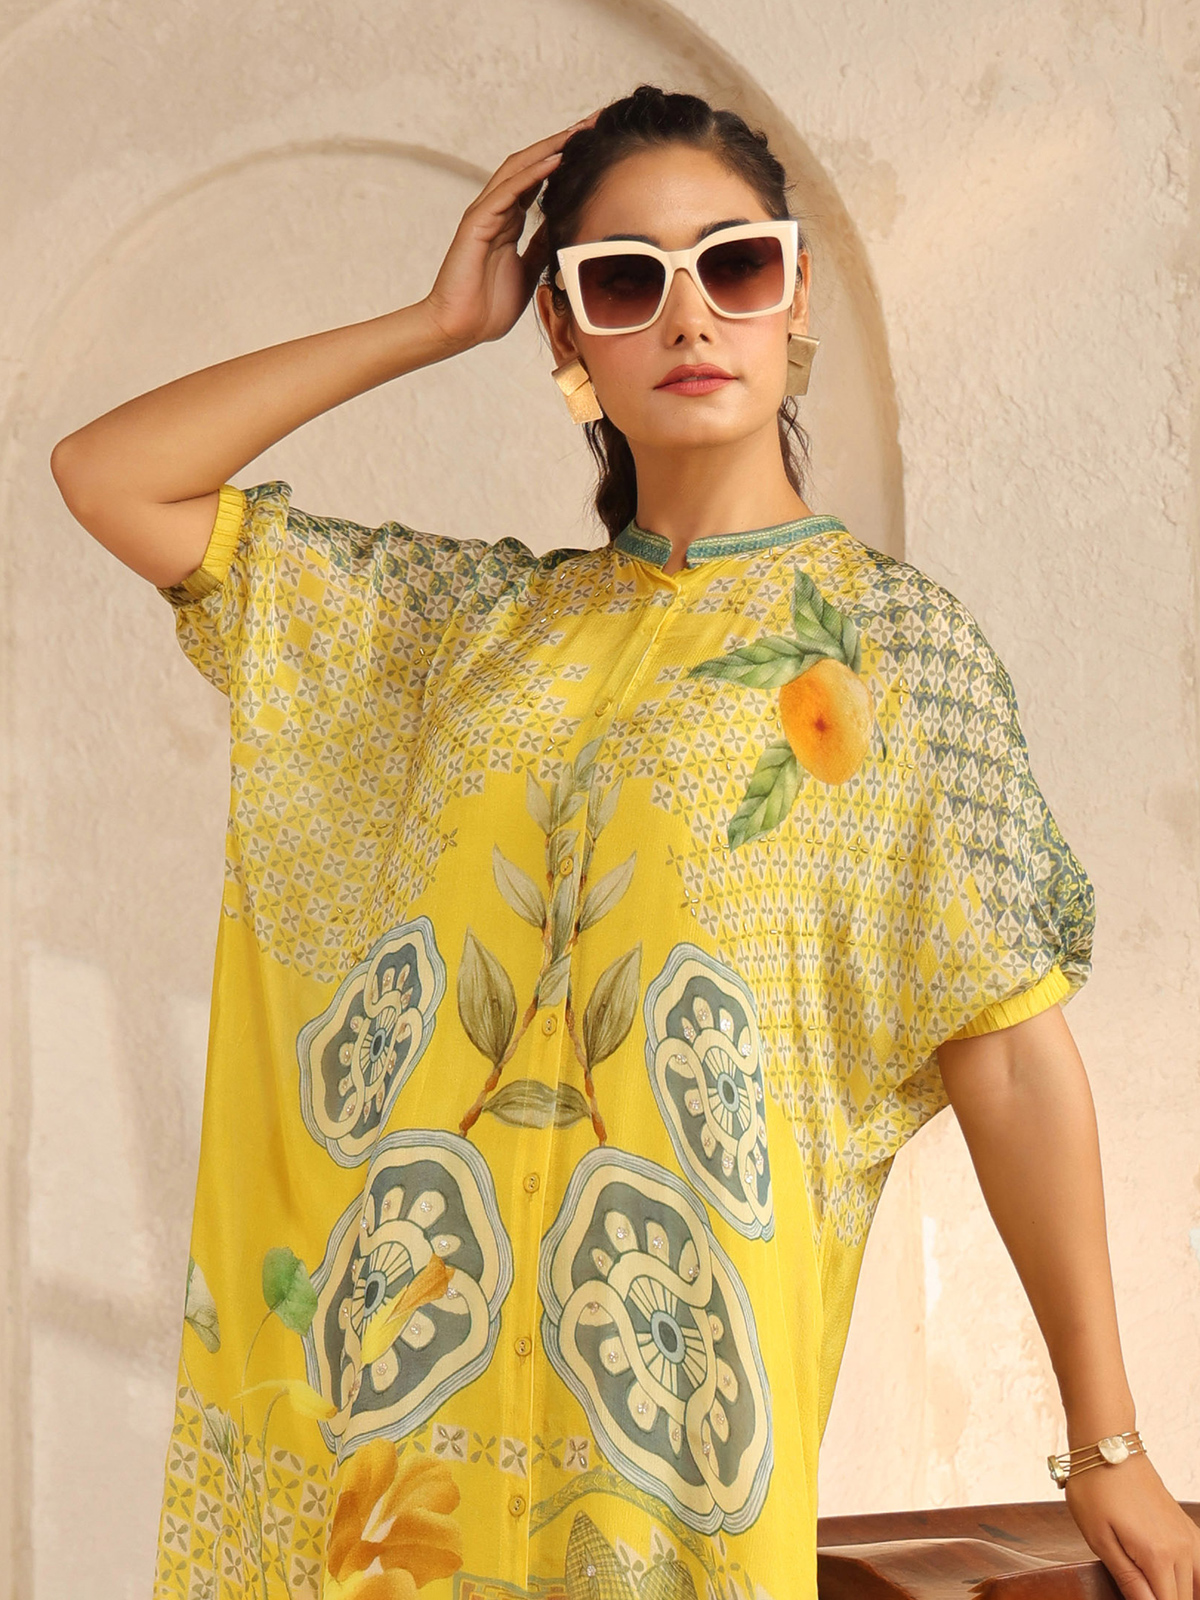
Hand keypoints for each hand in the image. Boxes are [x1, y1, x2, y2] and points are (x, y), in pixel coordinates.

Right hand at [421, 111, 599, 351]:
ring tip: (579, 131)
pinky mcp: (476, 222)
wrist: (460, 328)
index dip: (566, 160)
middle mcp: (497, 209)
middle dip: (563, 141)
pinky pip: (507, 191)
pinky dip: (532, 173)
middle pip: (532, 164)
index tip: (596, 145)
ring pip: (519, 168)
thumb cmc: (489, 306)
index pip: (540, 179)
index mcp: (509, 221)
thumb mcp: (529, 270)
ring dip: (550, 147)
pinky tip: (555, 160)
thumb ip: (541, 244)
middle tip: (594, 122)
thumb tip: (563, 224)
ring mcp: (485, 213)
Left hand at [1065, 1454, 1199, 1599]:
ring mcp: (1187, 1536)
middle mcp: (1181, 1549)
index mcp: (1158, 1556)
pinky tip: (1178, 1581)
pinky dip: (1195, 1579)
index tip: (1138, 1598)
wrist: (1108, 1446)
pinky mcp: (1186, 1525)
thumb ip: (1128, 1579)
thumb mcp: (1099, 1538)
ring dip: (1183, 1593)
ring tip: (1158, 1590)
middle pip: (1185, 1598)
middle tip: (1140, 1592)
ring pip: (1197, 1584)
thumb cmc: (1095, 1488)